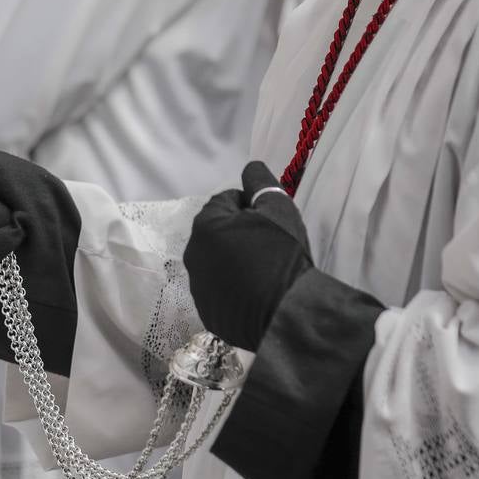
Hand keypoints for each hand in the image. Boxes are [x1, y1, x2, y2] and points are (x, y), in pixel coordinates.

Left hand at [183, 162, 312, 351]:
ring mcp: (197, 285)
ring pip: (217, 262)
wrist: (286, 311)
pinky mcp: (206, 311)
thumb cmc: (282, 254)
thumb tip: (250, 167)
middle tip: (268, 245)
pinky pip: (220, 290)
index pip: (226, 201)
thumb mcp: (278, 208)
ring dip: (235, 260)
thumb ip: (260, 182)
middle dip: (239, 233)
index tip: (269, 220)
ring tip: (263, 270)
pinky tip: (256, 292)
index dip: (251, 206)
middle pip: (218, 232)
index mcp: (205, 225)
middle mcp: (193, 254)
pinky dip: (234, 287)